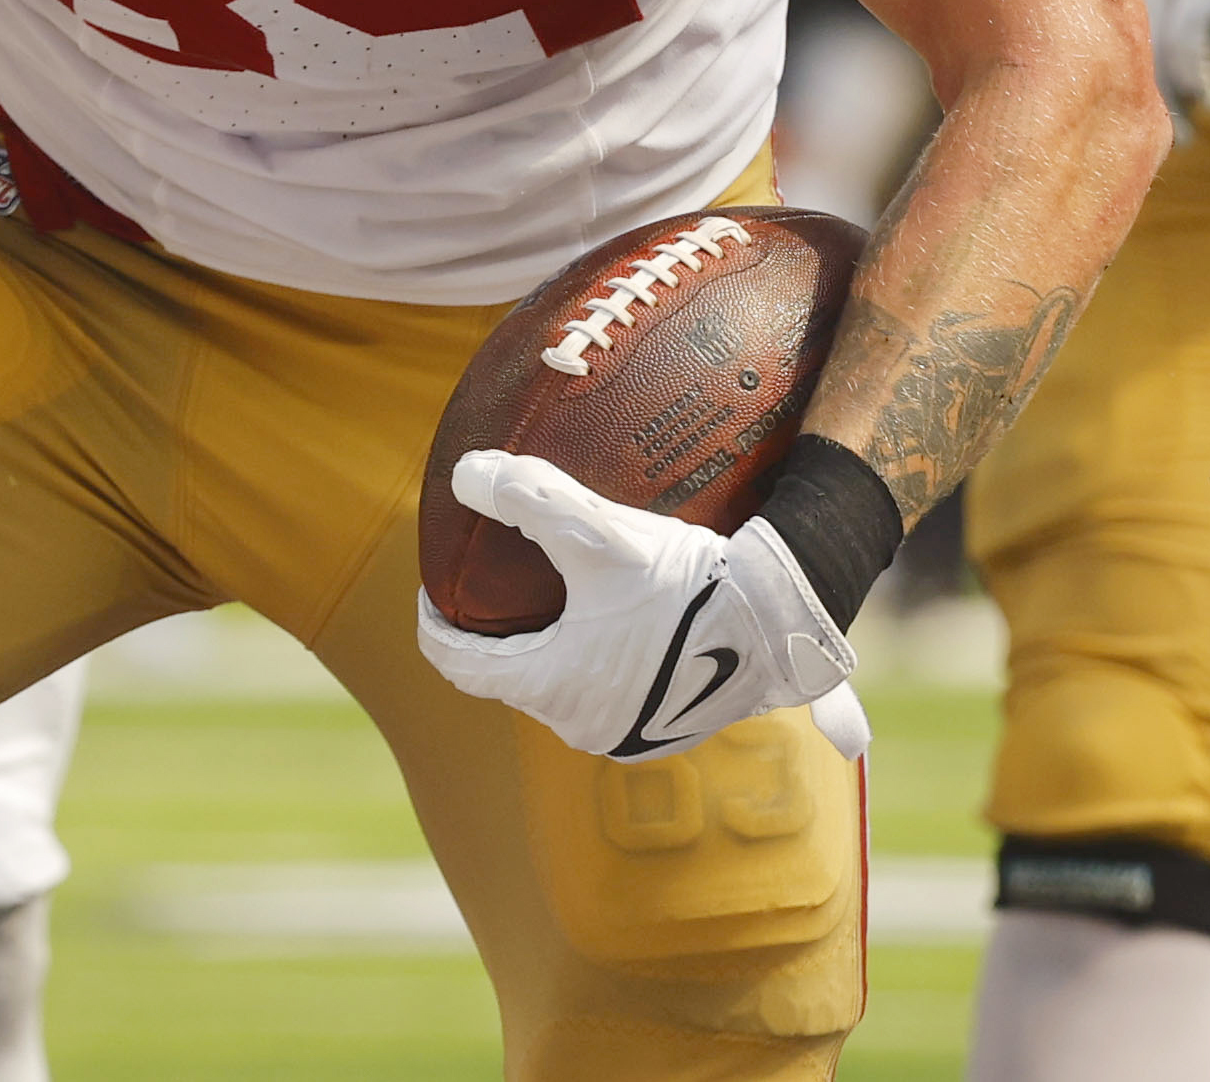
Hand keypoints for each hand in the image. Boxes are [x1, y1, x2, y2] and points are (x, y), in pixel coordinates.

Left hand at [414, 451, 864, 765]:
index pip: (459, 665)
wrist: (776, 621)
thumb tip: (464, 474)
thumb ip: (527, 498)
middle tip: (499, 587)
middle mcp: (584, 727)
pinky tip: (614, 627)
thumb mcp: (597, 534)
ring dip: (554, 651)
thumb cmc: (681, 583)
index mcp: (553, 689)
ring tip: (556, 601)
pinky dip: (601, 666)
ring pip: (565, 691)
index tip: (433, 589)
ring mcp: (628, 735)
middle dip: (500, 636)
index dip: (434, 624)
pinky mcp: (666, 732)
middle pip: (514, 678)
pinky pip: (613, 698)